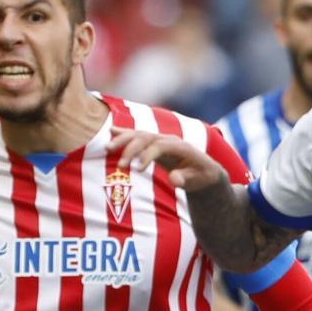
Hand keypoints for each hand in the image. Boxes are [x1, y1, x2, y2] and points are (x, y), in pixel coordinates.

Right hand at [112, 128, 230, 195]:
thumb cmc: (200, 176)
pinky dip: (124, 133)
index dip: (148, 156)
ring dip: (123, 140)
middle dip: (131, 150)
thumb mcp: (198, 180)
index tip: (138, 169)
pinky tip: (110, 130)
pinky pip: (137, 135)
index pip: (160, 146)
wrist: (204, 169)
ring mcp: (160, 139)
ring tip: (107, 148)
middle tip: (120, 166)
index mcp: (180, 146)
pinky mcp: (153, 143)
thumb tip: (174, 179)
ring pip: (139, 135)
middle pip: (146, 138)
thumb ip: (186, 179)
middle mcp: (168, 139)